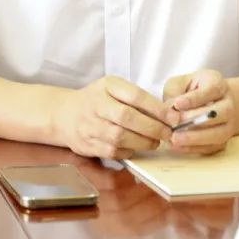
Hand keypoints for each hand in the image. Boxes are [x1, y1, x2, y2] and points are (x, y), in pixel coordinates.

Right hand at [55, 76, 171, 159]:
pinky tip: (137, 148)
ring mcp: (90, 126)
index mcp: (107, 86)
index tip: (173, 117)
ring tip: (155, 141)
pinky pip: (112, 152)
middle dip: (152, 127)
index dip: (156, 108)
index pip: (135, 96)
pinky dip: (129, 152)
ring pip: (120, 137)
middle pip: (127, 118)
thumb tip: (166, 113)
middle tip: (168, 133)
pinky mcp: (88, 145)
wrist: (65, 114)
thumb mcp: (114, 88)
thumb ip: (135, 97)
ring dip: (143, 142)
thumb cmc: (97, 99)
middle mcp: (96, 105)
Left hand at [163, 69, 235, 154]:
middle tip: (174, 124)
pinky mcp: (223, 141)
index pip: (210, 90)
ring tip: (174, 138)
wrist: (210, 102)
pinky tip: (177, 146)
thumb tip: (171, 109)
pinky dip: (193, 148)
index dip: (193, 99)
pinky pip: (211, 147)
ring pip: (217, 134)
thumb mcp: (181, 82)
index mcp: (218, 84)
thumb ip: (175, 91)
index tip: (177, 104)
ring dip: (195, 138)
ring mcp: (228, 124)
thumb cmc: (190, 90)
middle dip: (195, 120)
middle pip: (216, 114)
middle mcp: (228, 104)